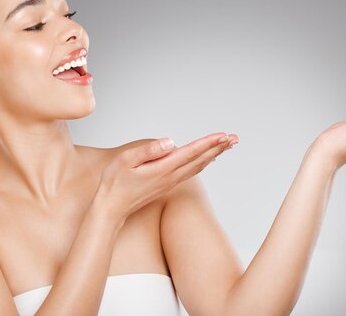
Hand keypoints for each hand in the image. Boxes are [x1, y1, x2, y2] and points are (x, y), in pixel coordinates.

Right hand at [95, 132, 239, 220]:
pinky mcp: (167, 185)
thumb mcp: (126, 161)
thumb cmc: (114, 183)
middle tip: (235, 138)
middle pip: (200, 160)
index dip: (208, 143)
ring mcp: (170, 182)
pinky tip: (208, 160)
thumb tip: (171, 141)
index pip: (191, 152)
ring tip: (227, 145)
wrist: (110, 209)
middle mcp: (170, 177)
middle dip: (218, 148)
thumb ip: (149, 150)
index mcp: (162, 169)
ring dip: (214, 155)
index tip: (224, 135)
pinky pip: (191, 172)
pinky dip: (203, 163)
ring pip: (198, 166)